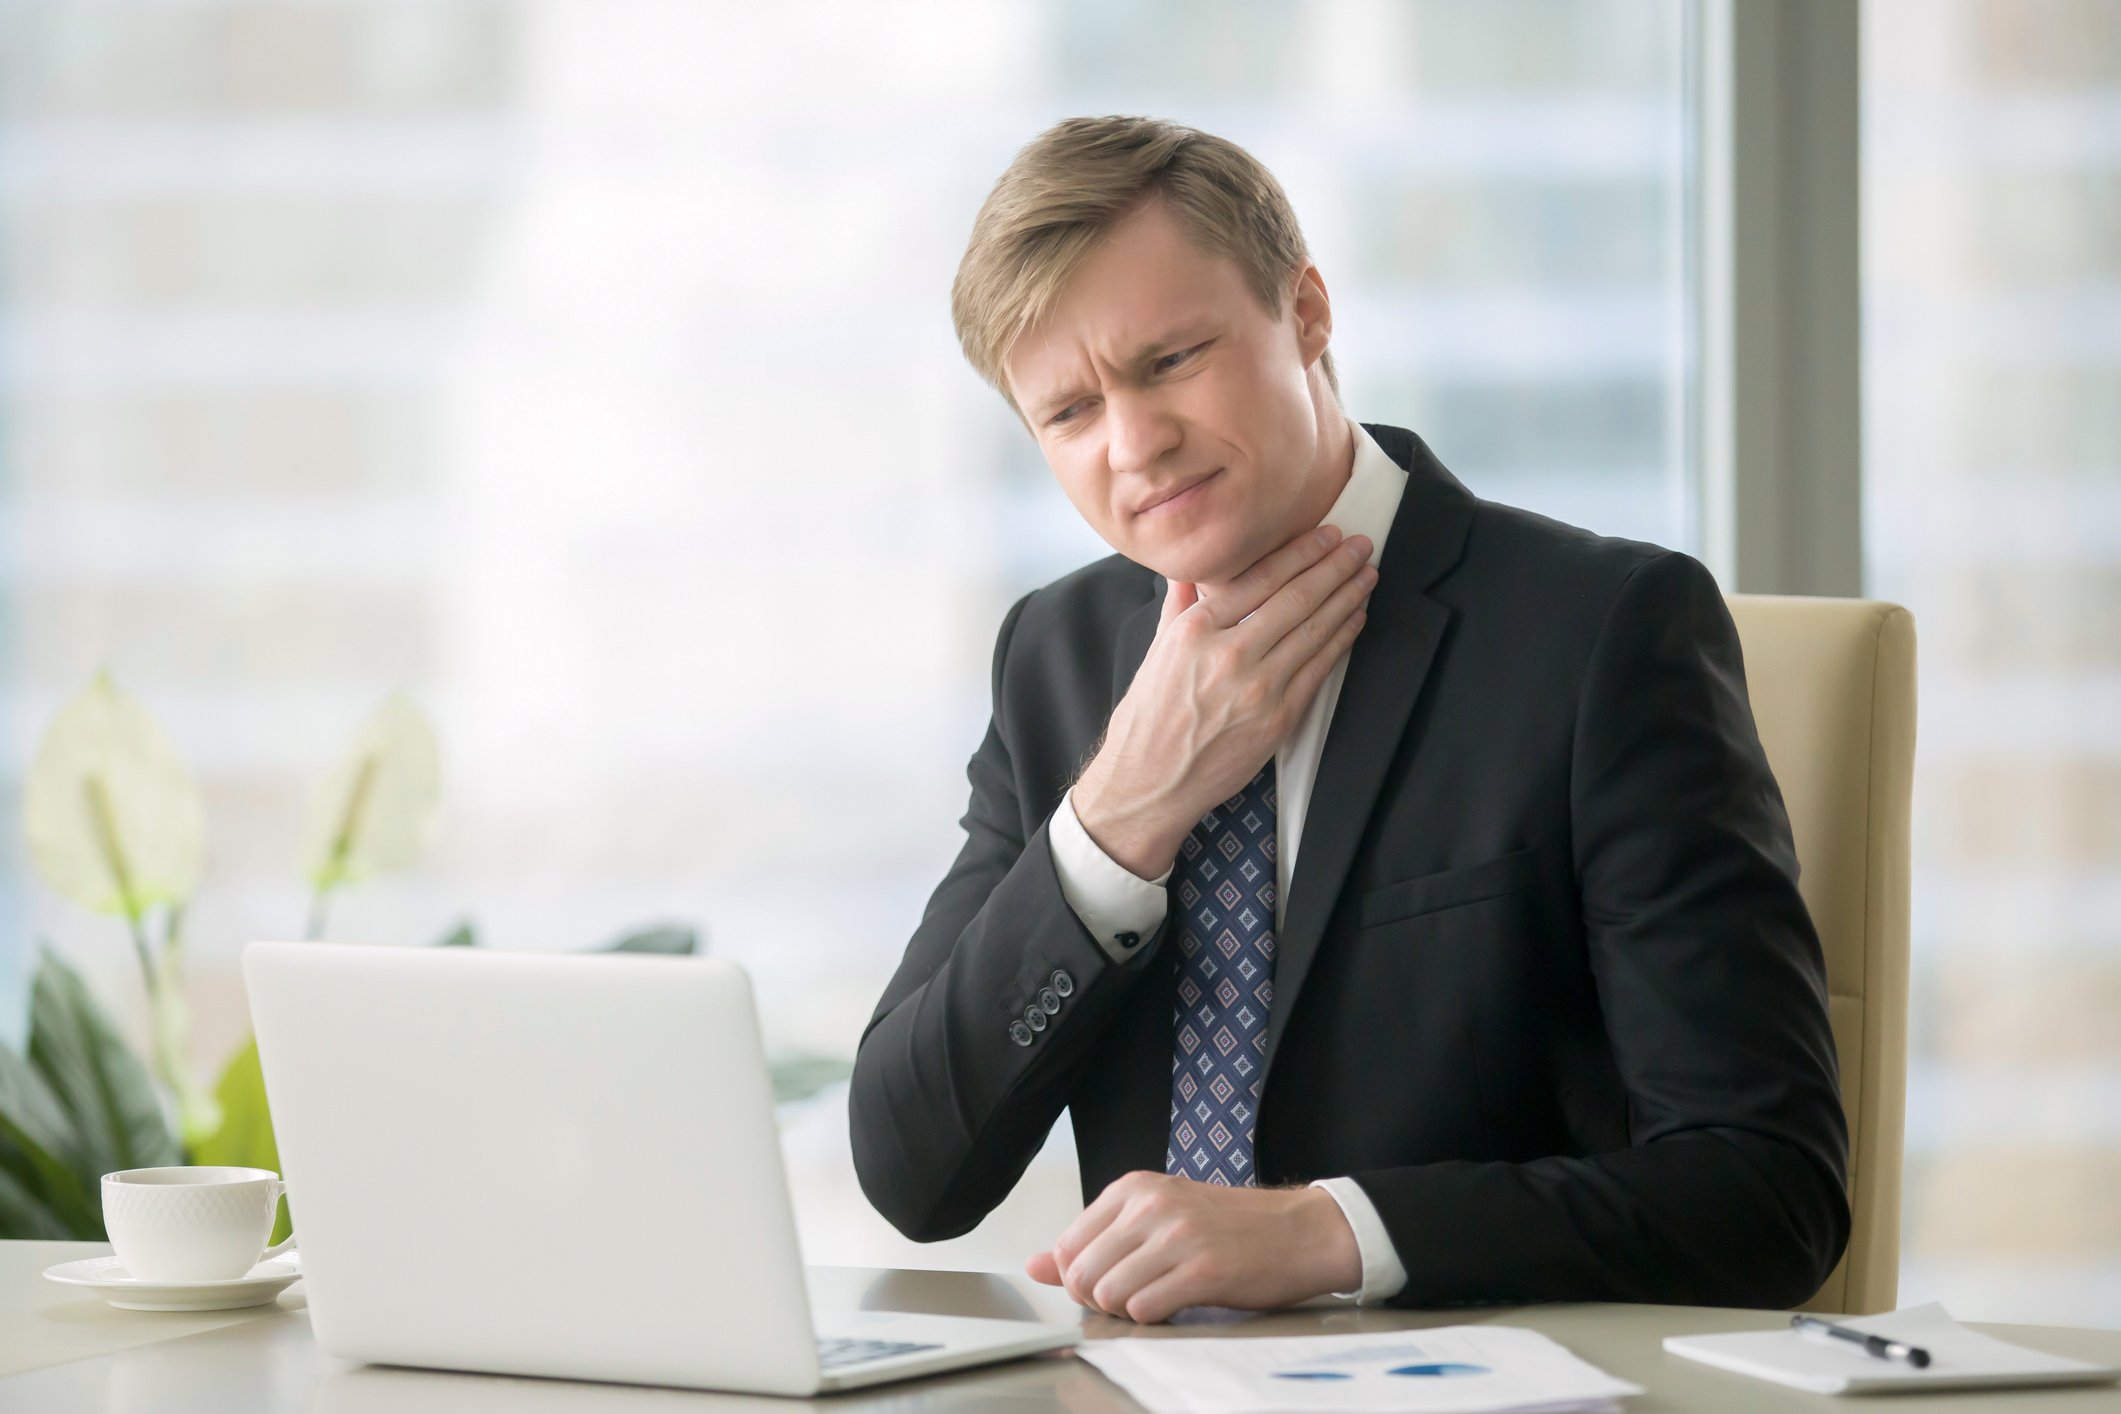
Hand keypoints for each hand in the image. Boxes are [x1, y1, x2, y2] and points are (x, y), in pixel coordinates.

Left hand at [1025, 1172, 1362, 1322]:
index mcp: (1133, 1188)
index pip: (1066, 1246)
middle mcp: (1150, 1205)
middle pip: (1081, 1274)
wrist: (1300, 1231)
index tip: (1109, 1283)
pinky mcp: (1203, 1270)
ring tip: (1158, 1299)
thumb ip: (1093, 1242)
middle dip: (1098, 1301)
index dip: (1079, 1279)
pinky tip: (1176, 1305)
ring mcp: (1177, 1236)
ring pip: (1107, 1295)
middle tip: (1133, 1298)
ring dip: (1127, 1311)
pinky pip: (1144, 1309)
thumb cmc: (1227, 1228)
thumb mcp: (1156, 1219)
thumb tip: (1033, 1265)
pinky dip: (1152, 1318)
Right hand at [1072, 525, 1375, 876]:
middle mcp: (1228, 654)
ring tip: (1367, 575)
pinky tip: (1356, 619)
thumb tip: (1190, 569)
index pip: (1259, 578)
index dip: (1300, 552)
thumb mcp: (1155, 652)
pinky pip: (1319, 669)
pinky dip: (1342, 639)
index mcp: (1194, 630)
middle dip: (1335, 567)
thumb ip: (1179, 606)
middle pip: (1296, 598)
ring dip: (1347, 597)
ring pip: (1314, 629)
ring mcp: (1257, 687)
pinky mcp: (1278, 718)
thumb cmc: (1148, 721)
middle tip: (1361, 546)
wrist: (1150, 783)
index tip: (1326, 535)